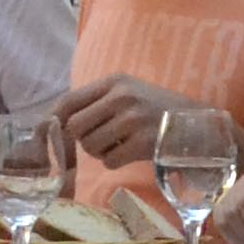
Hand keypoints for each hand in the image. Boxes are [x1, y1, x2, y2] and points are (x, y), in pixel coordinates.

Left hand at [50, 73, 169, 167]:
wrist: (198, 125)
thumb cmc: (158, 111)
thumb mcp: (128, 94)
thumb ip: (96, 103)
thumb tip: (53, 124)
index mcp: (114, 82)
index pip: (68, 101)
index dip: (51, 122)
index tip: (44, 138)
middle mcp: (121, 97)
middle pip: (75, 127)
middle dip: (82, 140)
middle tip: (101, 140)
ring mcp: (133, 119)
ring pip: (91, 146)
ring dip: (100, 152)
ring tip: (119, 145)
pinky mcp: (143, 142)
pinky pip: (109, 161)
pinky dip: (115, 162)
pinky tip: (131, 153)